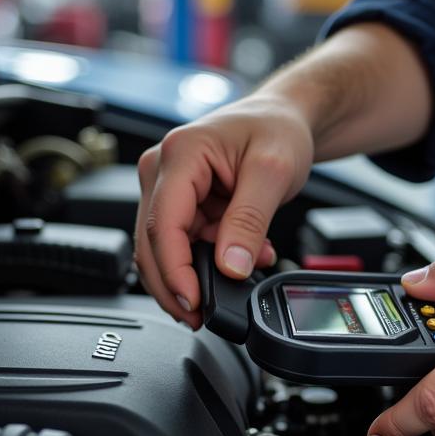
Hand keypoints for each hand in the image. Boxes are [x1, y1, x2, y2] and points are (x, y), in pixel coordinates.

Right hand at [135, 96, 313, 327]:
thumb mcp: (273, 172)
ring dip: (198, 273)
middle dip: (175, 286)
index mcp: (180, 154)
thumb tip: (231, 267)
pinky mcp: (179, 204)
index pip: (162, 226)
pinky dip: (208, 260)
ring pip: (164, 250)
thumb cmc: (275, 130)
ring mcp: (166, 188)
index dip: (175, 272)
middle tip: (202, 317)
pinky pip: (183, 244)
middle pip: (151, 245)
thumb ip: (250, 222)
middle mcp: (162, 170)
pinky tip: (238, 258)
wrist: (283, 118)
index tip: (194, 302)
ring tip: (240, 274)